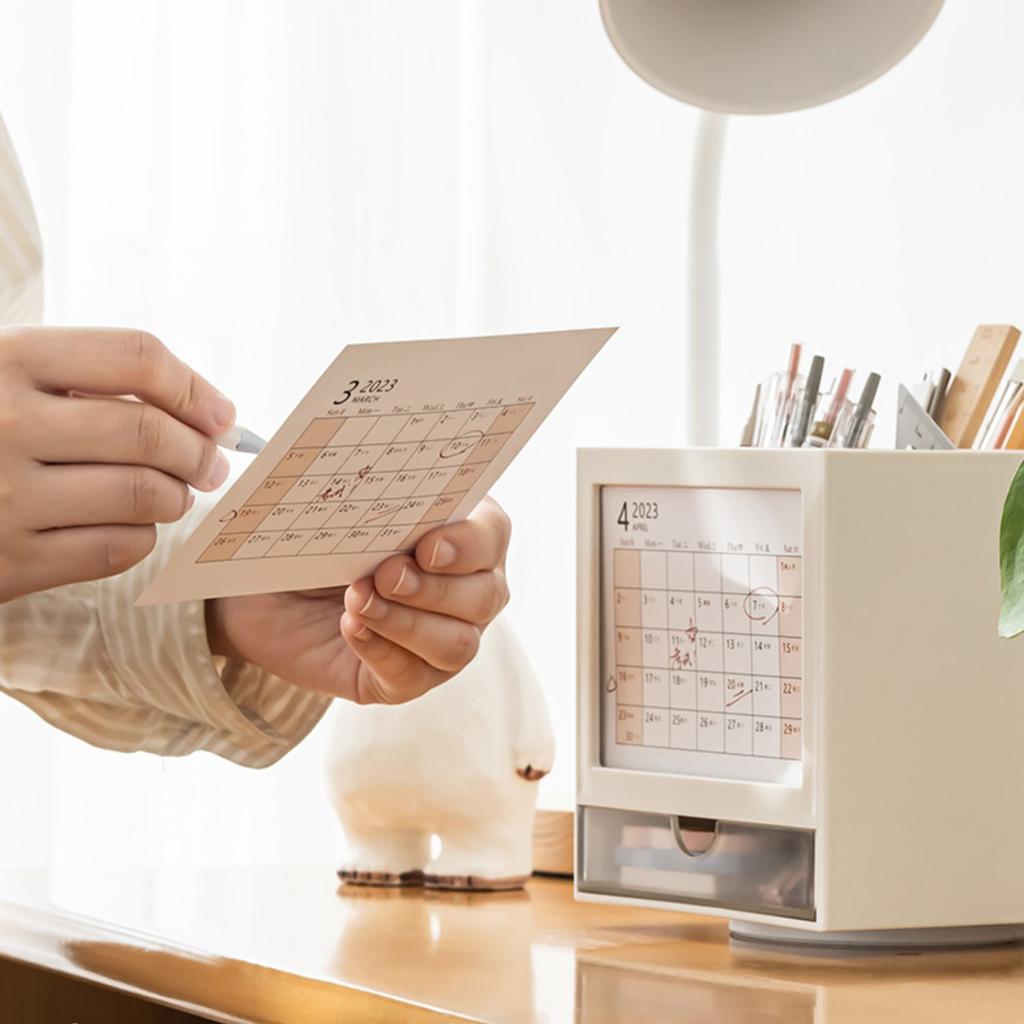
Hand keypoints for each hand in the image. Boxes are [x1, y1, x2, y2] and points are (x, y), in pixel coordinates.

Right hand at [0, 326, 234, 601]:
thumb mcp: (7, 377)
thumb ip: (90, 380)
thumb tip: (211, 414)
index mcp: (6, 358)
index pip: (135, 355)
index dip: (195, 386)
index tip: (222, 416)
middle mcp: (3, 421)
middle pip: (148, 432)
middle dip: (199, 452)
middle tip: (212, 465)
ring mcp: (3, 496)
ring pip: (143, 494)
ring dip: (176, 498)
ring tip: (172, 495)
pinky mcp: (9, 562)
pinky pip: (118, 548)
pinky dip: (143, 537)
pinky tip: (131, 527)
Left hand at [207, 497, 511, 703]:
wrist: (266, 588)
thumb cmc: (317, 535)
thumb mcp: (339, 505)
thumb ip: (359, 493)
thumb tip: (356, 471)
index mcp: (464, 532)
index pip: (492, 536)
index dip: (468, 544)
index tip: (427, 546)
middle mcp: (468, 588)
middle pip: (484, 596)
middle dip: (434, 588)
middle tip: (384, 575)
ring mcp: (444, 637)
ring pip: (459, 644)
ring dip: (408, 624)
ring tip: (358, 603)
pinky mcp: (408, 678)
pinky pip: (415, 676)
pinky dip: (383, 652)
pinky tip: (351, 629)